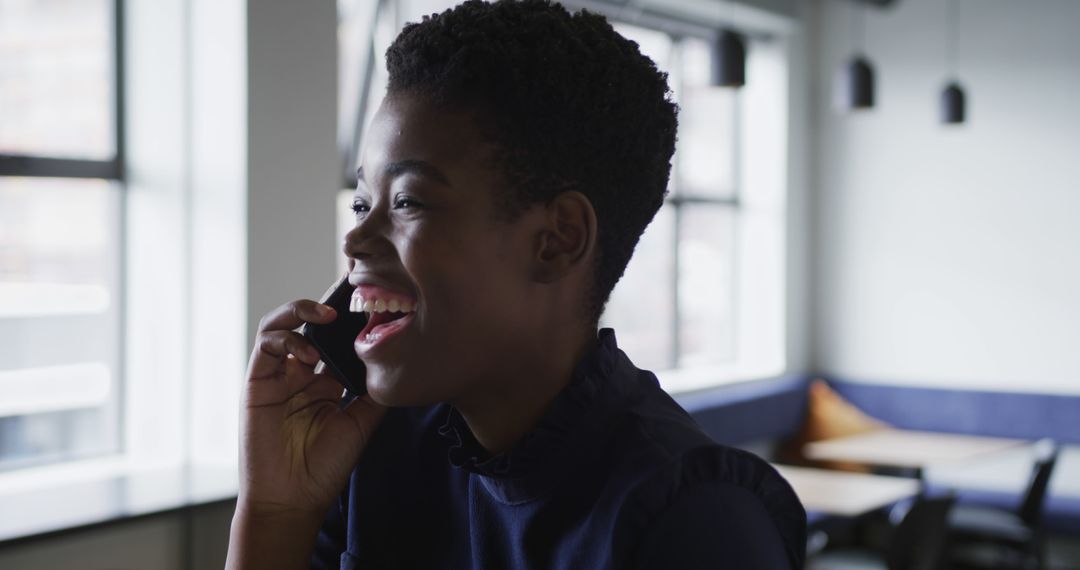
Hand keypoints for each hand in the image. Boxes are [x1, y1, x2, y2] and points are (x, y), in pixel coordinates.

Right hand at [238, 299, 385, 519]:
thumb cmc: (325, 466)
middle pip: (309, 325)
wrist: (292, 499)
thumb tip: (397, 359)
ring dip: (302, 312)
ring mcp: (277, 376)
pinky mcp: (257, 382)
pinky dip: (286, 337)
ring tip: (326, 317)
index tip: (371, 301)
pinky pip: (266, 345)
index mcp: (326, 382)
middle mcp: (301, 374)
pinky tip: (309, 352)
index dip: (349, 319)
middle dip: (327, 305)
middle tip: (348, 294)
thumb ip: (375, 391)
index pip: (336, 339)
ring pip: (282, 325)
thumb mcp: (362, 422)